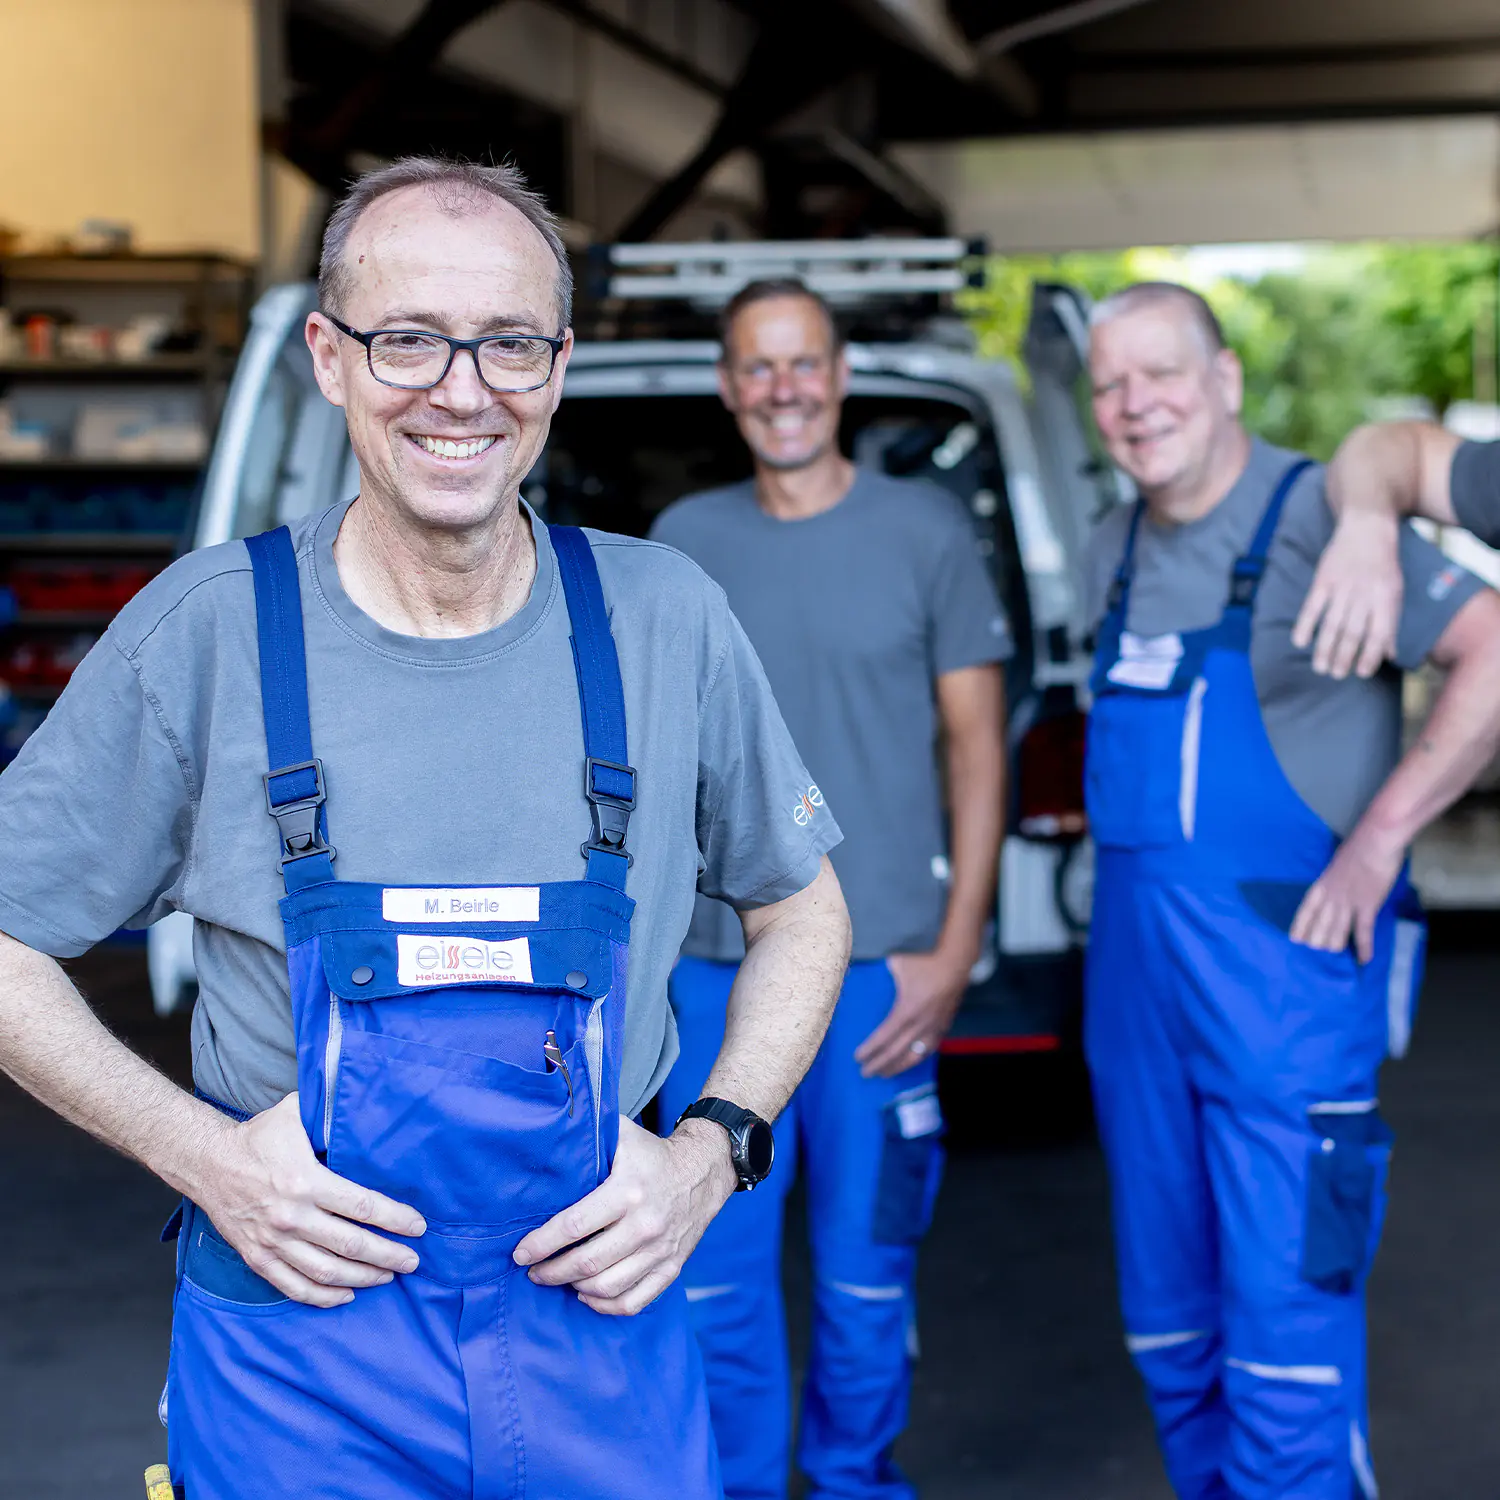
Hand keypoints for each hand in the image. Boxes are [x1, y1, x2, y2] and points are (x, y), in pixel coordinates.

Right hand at [193, 1094, 425, 1307]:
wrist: (208, 1163)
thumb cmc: (259, 1137)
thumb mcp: (295, 1114)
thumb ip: (328, 1109)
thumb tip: (362, 1099)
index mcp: (306, 1181)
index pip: (362, 1206)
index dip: (394, 1219)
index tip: (418, 1226)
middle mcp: (291, 1216)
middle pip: (350, 1244)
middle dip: (388, 1255)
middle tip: (413, 1260)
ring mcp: (273, 1241)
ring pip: (326, 1271)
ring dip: (362, 1278)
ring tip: (388, 1276)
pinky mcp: (258, 1258)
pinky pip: (293, 1286)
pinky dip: (322, 1296)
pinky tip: (346, 1294)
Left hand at [513, 1116, 735, 1314]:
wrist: (704, 1171)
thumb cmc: (652, 1154)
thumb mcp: (622, 1135)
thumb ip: (588, 1134)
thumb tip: (546, 1132)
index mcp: (628, 1191)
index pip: (574, 1226)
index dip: (542, 1243)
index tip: (520, 1253)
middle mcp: (646, 1225)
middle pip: (587, 1262)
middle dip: (551, 1271)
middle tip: (532, 1271)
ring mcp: (661, 1250)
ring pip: (608, 1287)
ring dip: (574, 1288)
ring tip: (557, 1279)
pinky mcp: (671, 1268)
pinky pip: (634, 1301)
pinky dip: (605, 1305)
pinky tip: (587, 1294)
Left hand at [853, 946, 970, 1077]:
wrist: (955, 965)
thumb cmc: (924, 963)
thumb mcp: (897, 964)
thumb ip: (881, 973)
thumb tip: (864, 975)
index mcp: (906, 1011)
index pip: (884, 1037)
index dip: (870, 1050)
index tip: (857, 1057)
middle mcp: (920, 1024)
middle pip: (896, 1052)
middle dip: (879, 1064)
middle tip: (865, 1072)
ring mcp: (933, 1028)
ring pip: (914, 1056)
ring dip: (897, 1067)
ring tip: (884, 1073)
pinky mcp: (942, 1028)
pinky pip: (928, 1050)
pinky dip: (915, 1059)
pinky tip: (907, 1062)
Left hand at [1289, 827, 1405, 963]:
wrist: (1375, 840)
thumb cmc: (1358, 847)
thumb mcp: (1337, 864)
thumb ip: (1334, 879)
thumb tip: (1336, 888)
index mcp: (1321, 885)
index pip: (1306, 911)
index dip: (1300, 927)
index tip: (1294, 940)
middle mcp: (1331, 897)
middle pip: (1319, 927)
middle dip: (1319, 941)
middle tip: (1321, 951)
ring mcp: (1348, 903)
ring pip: (1337, 933)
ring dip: (1336, 946)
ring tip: (1336, 954)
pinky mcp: (1368, 906)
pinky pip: (1363, 932)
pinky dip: (1364, 948)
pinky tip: (1364, 961)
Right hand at [1291, 511, 1402, 679]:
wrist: (1367, 528)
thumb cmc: (1384, 564)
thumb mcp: (1395, 590)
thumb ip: (1390, 622)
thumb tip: (1390, 654)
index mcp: (1385, 598)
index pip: (1378, 634)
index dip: (1370, 656)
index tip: (1361, 673)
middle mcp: (1364, 594)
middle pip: (1352, 632)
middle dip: (1343, 657)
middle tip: (1336, 674)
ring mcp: (1342, 587)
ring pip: (1332, 624)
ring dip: (1325, 648)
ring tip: (1320, 667)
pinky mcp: (1323, 580)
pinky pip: (1312, 606)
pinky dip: (1305, 625)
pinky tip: (1300, 642)